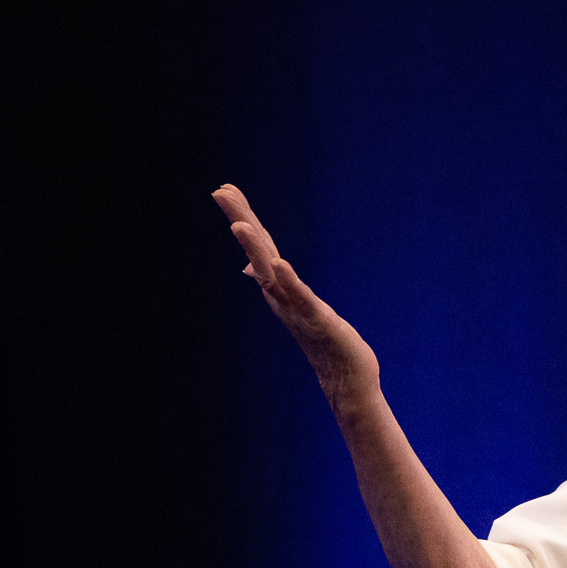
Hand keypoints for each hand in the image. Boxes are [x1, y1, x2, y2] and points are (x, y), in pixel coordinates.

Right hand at [213, 184, 378, 401]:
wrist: (346, 379)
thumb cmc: (325, 341)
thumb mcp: (301, 305)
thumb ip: (278, 283)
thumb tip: (253, 268)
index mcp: (279, 287)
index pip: (259, 246)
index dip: (244, 216)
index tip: (225, 188)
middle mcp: (281, 295)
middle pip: (257, 252)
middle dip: (241, 220)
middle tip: (220, 192)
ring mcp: (296, 308)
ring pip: (270, 274)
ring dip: (255, 250)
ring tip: (239, 225)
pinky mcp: (317, 321)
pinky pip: (300, 298)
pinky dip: (289, 281)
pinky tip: (279, 264)